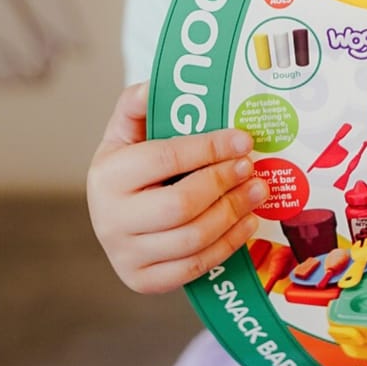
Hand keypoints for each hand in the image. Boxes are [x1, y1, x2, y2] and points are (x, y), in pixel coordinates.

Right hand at [87, 82, 267, 293]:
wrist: (115, 212)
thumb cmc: (131, 164)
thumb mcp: (127, 129)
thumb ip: (138, 103)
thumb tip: (155, 84)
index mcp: (108, 175)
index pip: (166, 158)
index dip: (210, 148)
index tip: (244, 139)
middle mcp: (111, 220)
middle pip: (181, 205)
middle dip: (225, 183)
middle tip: (253, 167)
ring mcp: (126, 256)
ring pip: (192, 239)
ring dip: (234, 213)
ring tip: (258, 190)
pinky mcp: (143, 281)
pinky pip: (193, 268)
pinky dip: (227, 245)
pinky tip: (247, 222)